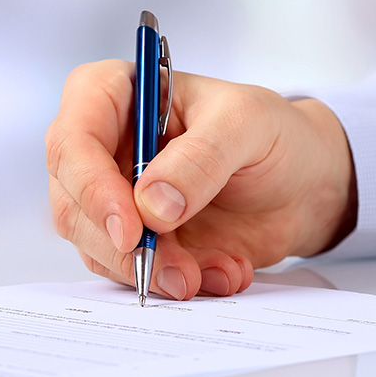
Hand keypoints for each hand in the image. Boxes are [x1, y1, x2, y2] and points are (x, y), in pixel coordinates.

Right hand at [46, 60, 355, 299]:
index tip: (131, 228)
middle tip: (176, 270)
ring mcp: (113, 197)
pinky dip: (172, 282)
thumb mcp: (247, 124)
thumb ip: (201, 157)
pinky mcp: (134, 240)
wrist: (302, 184)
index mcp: (117, 94)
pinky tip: (222, 271)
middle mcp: (103, 147)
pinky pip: (129, 272)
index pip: (73, 136)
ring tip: (211, 272)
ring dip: (150, 271)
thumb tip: (151, 204)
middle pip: (73, 201)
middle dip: (122, 246)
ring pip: (96, 245)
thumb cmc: (271, 133)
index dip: (91, 186)